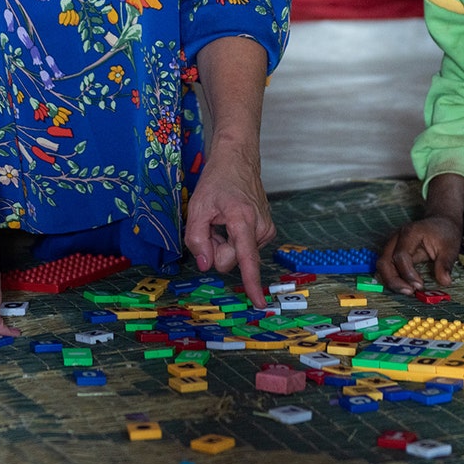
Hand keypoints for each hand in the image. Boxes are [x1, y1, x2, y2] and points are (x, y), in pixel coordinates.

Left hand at [183, 152, 274, 307]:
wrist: (238, 160)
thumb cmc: (217, 181)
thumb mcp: (197, 207)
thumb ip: (197, 239)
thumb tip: (205, 264)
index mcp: (243, 220)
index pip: (247, 258)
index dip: (251, 283)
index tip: (259, 303)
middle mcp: (260, 227)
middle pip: (232, 259)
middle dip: (217, 248)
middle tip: (211, 224)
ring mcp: (266, 230)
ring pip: (237, 254)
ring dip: (224, 242)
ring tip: (222, 219)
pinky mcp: (266, 231)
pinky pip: (243, 247)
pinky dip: (233, 239)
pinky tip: (230, 221)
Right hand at [377, 216, 459, 294]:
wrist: (440, 222)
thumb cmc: (444, 233)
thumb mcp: (450, 247)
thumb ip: (445, 264)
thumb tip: (444, 282)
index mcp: (410, 233)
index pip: (400, 256)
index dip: (408, 273)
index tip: (420, 286)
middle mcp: (396, 238)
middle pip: (384, 261)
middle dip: (393, 280)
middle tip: (410, 292)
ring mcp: (392, 244)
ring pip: (382, 266)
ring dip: (392, 281)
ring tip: (408, 291)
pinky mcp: (392, 252)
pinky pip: (387, 267)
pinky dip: (393, 278)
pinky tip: (406, 286)